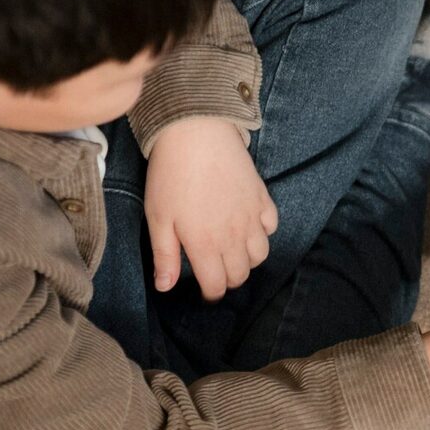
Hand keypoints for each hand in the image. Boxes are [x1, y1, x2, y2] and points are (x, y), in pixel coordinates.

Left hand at [144, 118, 276, 301]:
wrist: (197, 135)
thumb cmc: (171, 177)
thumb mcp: (158, 218)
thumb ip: (165, 256)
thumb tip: (166, 287)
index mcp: (206, 246)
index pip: (217, 286)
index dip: (211, 294)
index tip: (204, 291)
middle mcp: (235, 237)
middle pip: (241, 275)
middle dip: (229, 279)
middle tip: (215, 271)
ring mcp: (252, 218)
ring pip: (260, 255)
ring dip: (247, 260)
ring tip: (232, 251)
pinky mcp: (262, 200)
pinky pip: (271, 227)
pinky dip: (262, 233)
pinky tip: (247, 226)